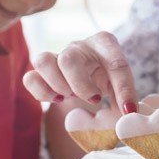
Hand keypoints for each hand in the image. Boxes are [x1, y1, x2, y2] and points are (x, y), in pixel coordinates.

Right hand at [23, 32, 137, 115]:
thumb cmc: (107, 77)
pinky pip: (30, 78)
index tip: (127, 109)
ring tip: (70, 95)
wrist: (89, 73)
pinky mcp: (42, 71)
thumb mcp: (121, 85)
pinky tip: (57, 98)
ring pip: (43, 61)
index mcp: (105, 43)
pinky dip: (42, 92)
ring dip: (58, 85)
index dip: (123, 89)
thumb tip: (128, 116)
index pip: (116, 62)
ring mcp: (57, 56)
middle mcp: (78, 46)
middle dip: (81, 86)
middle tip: (94, 98)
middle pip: (69, 58)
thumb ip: (125, 97)